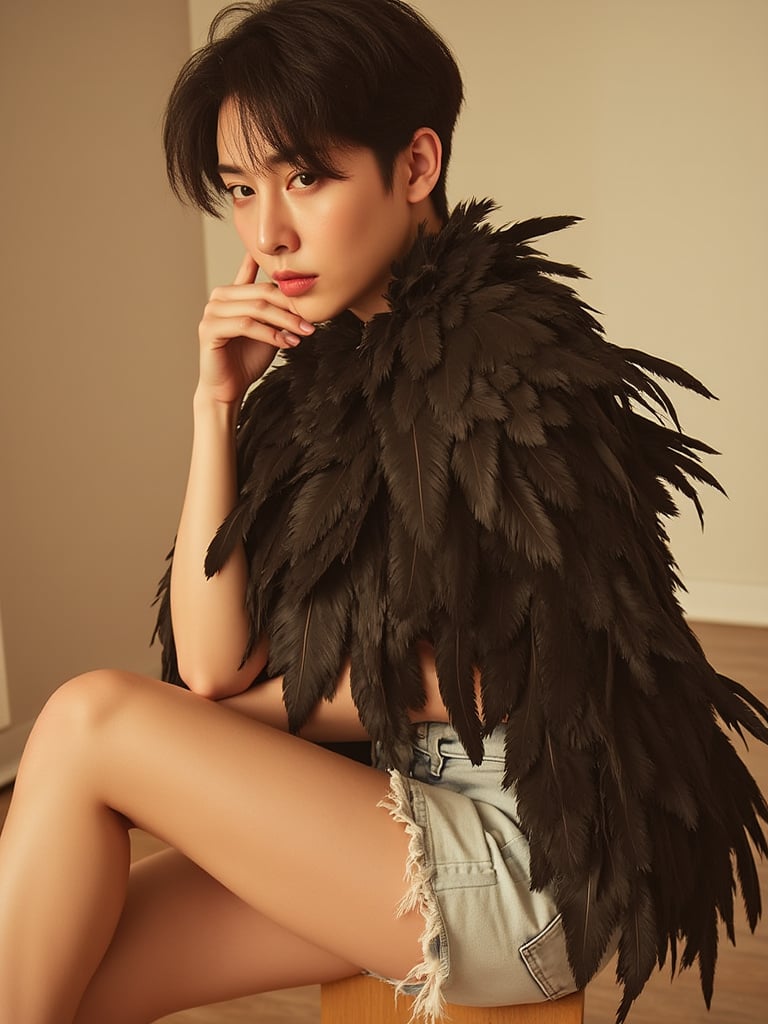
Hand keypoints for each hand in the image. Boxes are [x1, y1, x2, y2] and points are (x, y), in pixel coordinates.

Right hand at [197, 252, 314, 405]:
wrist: (229, 388)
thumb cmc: (248, 359)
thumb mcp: (269, 329)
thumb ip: (277, 311)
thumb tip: (304, 296)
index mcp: (232, 293)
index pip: (257, 272)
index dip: (279, 274)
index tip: (305, 281)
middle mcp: (219, 297)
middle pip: (262, 292)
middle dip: (290, 307)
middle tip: (311, 320)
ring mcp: (212, 311)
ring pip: (256, 309)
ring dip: (284, 321)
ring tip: (304, 333)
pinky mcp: (210, 329)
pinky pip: (246, 326)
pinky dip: (270, 334)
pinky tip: (287, 343)